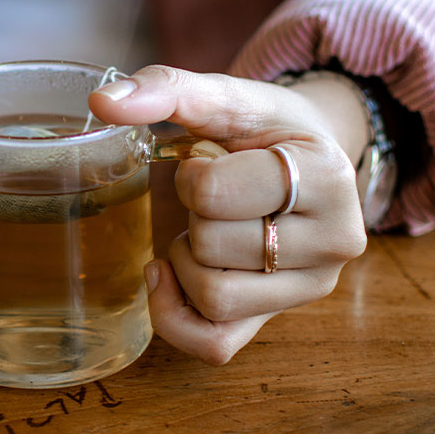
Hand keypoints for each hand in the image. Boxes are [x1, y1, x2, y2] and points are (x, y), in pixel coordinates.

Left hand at [89, 65, 367, 364]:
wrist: (307, 161)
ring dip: (186, 259)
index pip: (216, 196)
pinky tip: (168, 276)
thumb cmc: (266, 131)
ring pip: (212, 297)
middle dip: (192, 216)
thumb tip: (101, 102)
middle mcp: (333, 242)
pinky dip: (175, 314)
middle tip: (212, 197)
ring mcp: (308, 287)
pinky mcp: (278, 317)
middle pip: (210, 248)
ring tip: (204, 229)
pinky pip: (214, 344)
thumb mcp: (228, 97)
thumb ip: (167, 89)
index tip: (209, 163)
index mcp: (328, 177)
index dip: (192, 177)